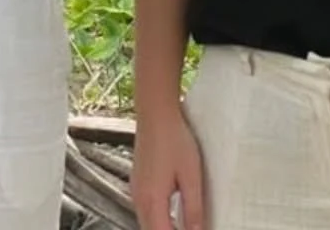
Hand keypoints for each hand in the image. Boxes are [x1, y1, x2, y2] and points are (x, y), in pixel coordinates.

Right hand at [131, 106, 205, 229]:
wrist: (155, 113)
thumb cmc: (174, 139)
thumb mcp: (191, 175)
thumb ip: (193, 208)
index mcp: (153, 201)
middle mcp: (140, 199)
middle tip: (189, 229)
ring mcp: (136, 190)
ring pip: (147, 223)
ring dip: (162, 228)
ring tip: (182, 226)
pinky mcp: (137, 182)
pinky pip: (144, 211)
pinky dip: (157, 219)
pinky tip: (170, 215)